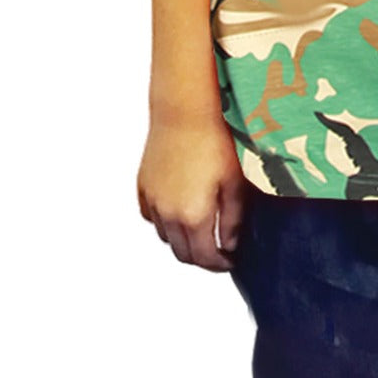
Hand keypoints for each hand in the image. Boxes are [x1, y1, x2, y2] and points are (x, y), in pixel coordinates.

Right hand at [136, 113, 250, 271]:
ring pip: (166, 237)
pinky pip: (151, 217)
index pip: (205, 258)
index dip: (220, 265)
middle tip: (218, 251)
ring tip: (201, 229)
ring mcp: (152, 201)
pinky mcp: (143, 187)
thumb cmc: (214, 143)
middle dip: (202, 258)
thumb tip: (228, 245)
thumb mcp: (234, 184)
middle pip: (183, 254)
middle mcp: (167, 215)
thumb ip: (232, 221)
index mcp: (193, 217)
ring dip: (183, 240)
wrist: (183, 112)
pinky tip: (179, 211)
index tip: (230, 261)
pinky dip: (165, 222)